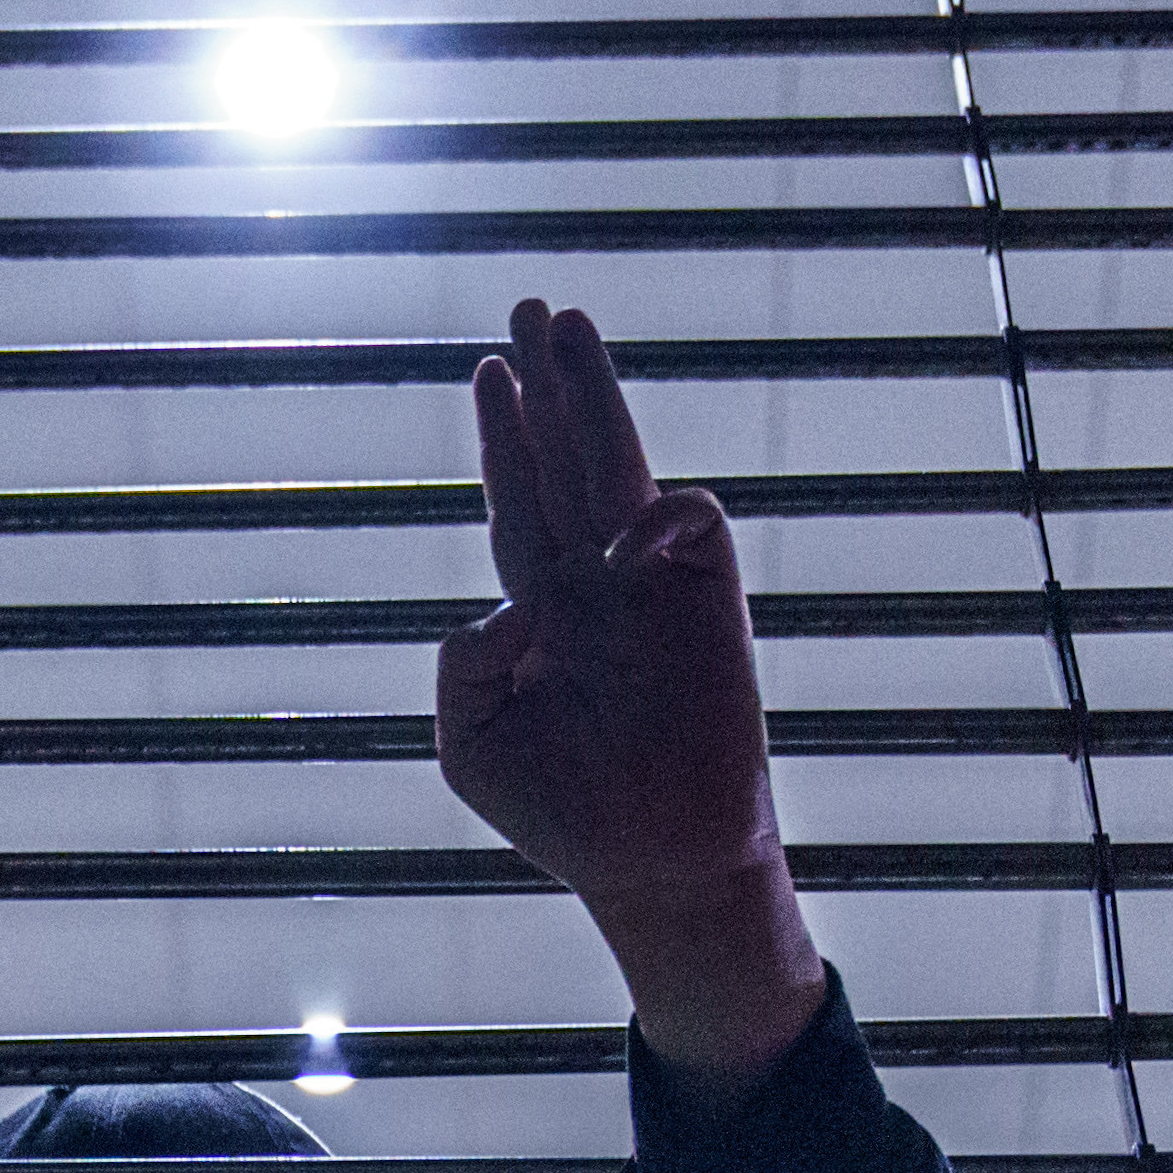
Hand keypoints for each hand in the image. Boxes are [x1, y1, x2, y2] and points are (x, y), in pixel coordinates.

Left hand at [439, 299, 825, 1099]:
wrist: (653, 864)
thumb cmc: (561, 813)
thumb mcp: (470, 744)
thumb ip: (461, 667)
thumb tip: (514, 606)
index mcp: (540, 608)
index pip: (519, 500)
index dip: (504, 438)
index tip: (490, 369)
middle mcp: (597, 581)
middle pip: (567, 458)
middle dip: (551, 383)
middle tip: (532, 308)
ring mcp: (654, 587)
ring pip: (621, 466)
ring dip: (595, 395)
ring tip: (568, 325)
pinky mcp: (712, 606)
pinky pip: (692, 523)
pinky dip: (661, 509)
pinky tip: (634, 525)